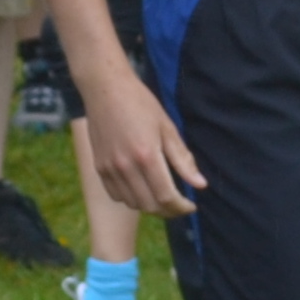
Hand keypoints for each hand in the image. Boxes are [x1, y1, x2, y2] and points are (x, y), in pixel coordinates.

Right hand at [78, 58, 207, 215]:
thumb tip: (200, 184)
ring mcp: (109, 169)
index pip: (166, 196)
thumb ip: (183, 159)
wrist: (105, 89)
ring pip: (132, 204)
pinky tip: (141, 189)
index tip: (191, 206)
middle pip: (150, 205)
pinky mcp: (99, 168)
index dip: (181, 207)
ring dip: (150, 206)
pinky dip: (131, 199)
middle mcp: (126, 167)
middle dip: (169, 210)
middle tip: (180, 204)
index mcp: (147, 156)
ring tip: (162, 197)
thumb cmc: (140, 103)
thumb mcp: (167, 127)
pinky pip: (116, 195)